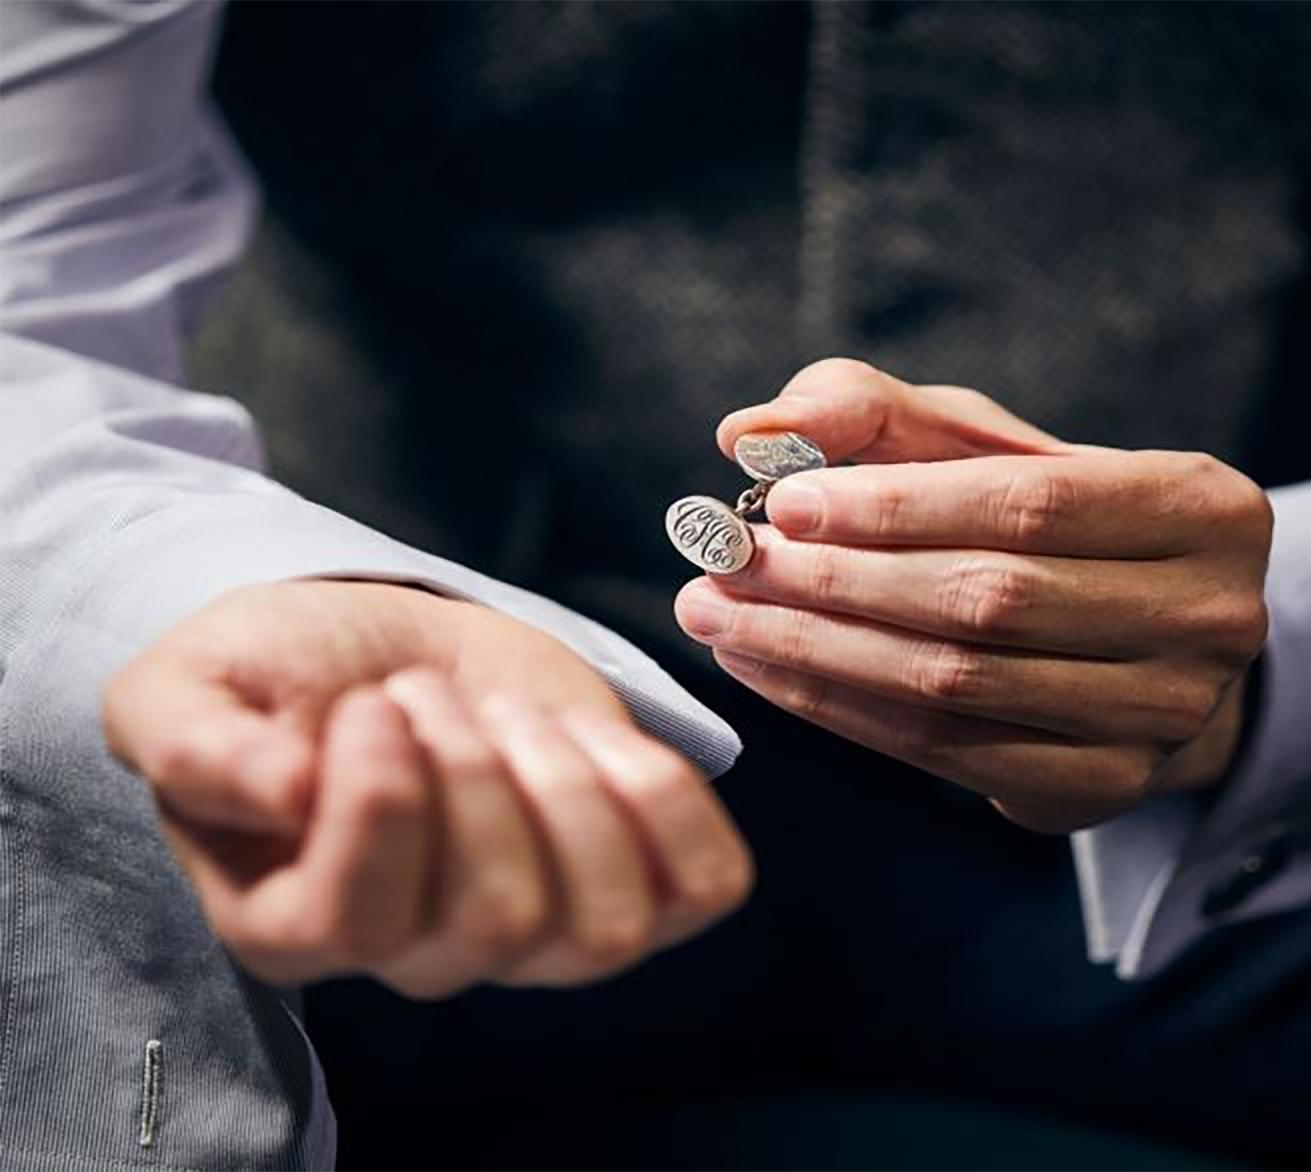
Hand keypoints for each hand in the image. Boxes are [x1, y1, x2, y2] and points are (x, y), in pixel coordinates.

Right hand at [104, 580, 751, 995]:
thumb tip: (287, 794)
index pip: (357, 921)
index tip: (371, 705)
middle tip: (429, 693)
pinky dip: (667, 801)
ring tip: (510, 710)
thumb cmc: (283, 675)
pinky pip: (699, 887)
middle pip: (495, 919)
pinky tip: (599, 738)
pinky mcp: (629, 875)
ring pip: (604, 925)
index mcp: (296, 925)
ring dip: (568, 783)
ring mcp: (539, 929)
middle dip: (476, 768)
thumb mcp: (190, 686)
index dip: (382, 800)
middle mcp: (421, 952)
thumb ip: (196, 744)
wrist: (393, 650)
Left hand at [676, 359, 1270, 832]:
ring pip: (958, 686)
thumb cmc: (1043, 515)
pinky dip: (842, 711)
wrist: (1134, 638)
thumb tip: (746, 430)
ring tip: (720, 618)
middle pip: (990, 601)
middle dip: (837, 582)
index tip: (779, 504)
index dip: (895, 506)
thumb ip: (868, 412)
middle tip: (723, 567)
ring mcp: (1165, 717)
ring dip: (817, 653)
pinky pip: (947, 755)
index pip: (1027, 504)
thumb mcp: (972, 440)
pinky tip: (768, 672)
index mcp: (1200, 507)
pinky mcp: (1105, 787)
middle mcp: (1206, 617)